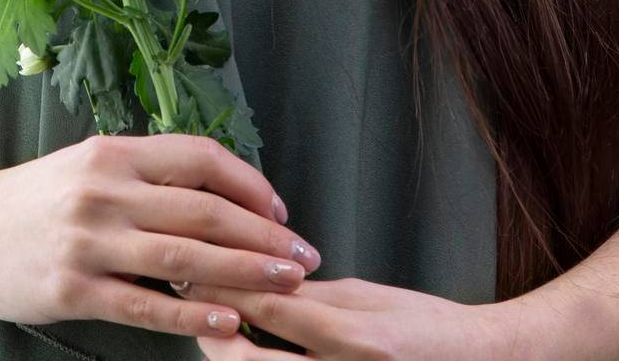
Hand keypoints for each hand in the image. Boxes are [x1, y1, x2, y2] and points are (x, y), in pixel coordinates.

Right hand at [0, 132, 322, 342]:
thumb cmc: (32, 201)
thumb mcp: (86, 166)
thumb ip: (144, 175)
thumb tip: (215, 193)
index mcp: (114, 152)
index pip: (200, 158)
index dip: (250, 184)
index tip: (281, 210)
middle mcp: (105, 189)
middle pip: (204, 210)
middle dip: (264, 235)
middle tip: (305, 255)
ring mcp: (88, 241)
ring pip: (184, 258)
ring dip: (245, 273)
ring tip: (288, 286)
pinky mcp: (72, 290)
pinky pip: (146, 306)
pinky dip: (194, 317)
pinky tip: (229, 324)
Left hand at [184, 274, 513, 357]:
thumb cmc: (424, 327)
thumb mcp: (366, 297)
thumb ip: (311, 295)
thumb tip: (257, 280)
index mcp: (354, 339)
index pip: (273, 310)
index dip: (227, 287)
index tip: (195, 267)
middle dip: (217, 336)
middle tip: (194, 305)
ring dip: (233, 357)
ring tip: (213, 328)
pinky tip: (249, 354)